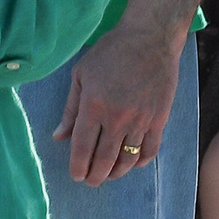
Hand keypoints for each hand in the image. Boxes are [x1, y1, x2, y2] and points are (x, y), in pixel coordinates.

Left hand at [54, 19, 185, 186]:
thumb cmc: (111, 52)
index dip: (78, 167)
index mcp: (94, 107)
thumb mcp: (81, 75)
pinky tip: (134, 163)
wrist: (150, 37)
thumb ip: (70, 109)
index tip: (76, 175)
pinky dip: (141, 161)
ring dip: (117, 172)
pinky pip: (150, 149)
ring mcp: (140, 119)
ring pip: (127, 159)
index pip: (82, 148)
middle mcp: (117, 118)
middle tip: (91, 181)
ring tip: (109, 175)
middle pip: (104, 159)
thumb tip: (59, 137)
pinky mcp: (159, 118)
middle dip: (95, 176)